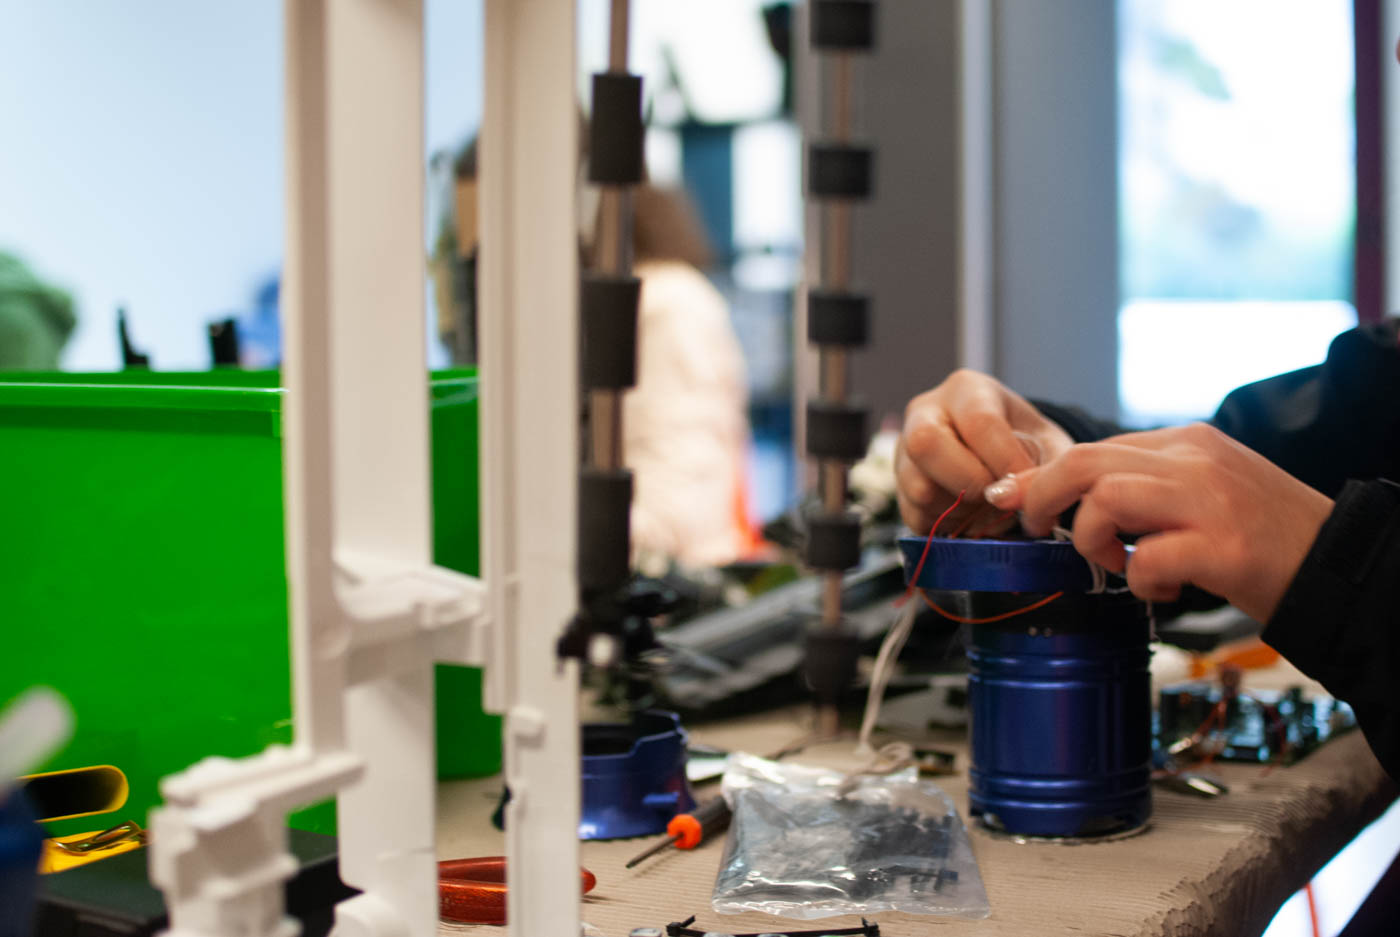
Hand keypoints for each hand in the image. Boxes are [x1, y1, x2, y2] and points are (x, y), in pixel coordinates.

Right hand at [896, 369, 1073, 533]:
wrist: (1003, 455)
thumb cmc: (1027, 443)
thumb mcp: (1050, 444)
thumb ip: (1049, 468)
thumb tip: (1026, 500)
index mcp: (966, 390)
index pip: (978, 422)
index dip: (1005, 460)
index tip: (1028, 487)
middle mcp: (924, 413)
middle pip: (925, 444)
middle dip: (969, 481)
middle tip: (999, 498)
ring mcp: (904, 451)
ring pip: (918, 487)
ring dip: (961, 509)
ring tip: (988, 507)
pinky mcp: (899, 488)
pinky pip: (916, 516)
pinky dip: (949, 525)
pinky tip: (970, 515)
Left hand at [983, 423, 1333, 621]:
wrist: (1338, 565)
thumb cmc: (1262, 536)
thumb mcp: (1202, 491)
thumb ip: (1146, 484)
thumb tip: (1071, 497)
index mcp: (1187, 443)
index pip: (1095, 448)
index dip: (1044, 476)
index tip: (1013, 497)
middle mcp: (1194, 461)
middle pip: (1085, 462)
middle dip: (1043, 497)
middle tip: (1039, 530)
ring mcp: (1209, 502)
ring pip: (1106, 499)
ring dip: (1092, 540)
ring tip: (1116, 567)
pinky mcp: (1224, 547)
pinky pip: (1148, 559)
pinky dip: (1140, 581)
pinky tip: (1159, 591)